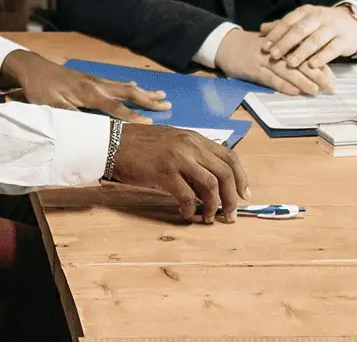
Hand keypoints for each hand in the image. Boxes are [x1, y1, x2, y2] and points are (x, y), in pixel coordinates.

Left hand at [0, 49, 168, 122]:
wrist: (30, 67)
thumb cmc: (39, 89)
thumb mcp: (50, 106)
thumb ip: (70, 117)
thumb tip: (87, 129)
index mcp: (88, 93)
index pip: (116, 108)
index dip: (132, 117)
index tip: (151, 124)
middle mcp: (96, 85)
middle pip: (128, 93)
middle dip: (148, 100)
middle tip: (168, 105)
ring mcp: (95, 81)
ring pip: (125, 86)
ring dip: (144, 92)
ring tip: (162, 96)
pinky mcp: (91, 79)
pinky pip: (116, 83)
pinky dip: (129, 86)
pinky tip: (136, 85)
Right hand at [105, 122, 250, 222]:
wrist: (112, 143)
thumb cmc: (140, 146)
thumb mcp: (172, 145)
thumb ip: (192, 159)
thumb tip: (209, 186)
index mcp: (195, 138)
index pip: (230, 158)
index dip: (241, 178)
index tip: (243, 195)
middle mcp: (191, 146)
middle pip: (225, 173)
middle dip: (232, 198)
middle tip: (230, 215)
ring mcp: (178, 158)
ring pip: (210, 185)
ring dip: (214, 206)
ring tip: (209, 218)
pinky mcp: (164, 172)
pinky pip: (186, 196)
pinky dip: (190, 209)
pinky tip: (185, 215)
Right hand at [214, 29, 329, 95]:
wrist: (225, 43)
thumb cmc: (251, 45)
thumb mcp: (271, 42)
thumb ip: (289, 49)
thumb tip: (311, 60)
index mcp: (282, 42)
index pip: (305, 51)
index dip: (319, 63)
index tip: (333, 75)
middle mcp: (275, 50)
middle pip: (300, 61)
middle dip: (317, 74)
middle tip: (331, 86)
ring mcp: (263, 60)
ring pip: (287, 70)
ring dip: (302, 81)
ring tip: (316, 91)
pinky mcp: (252, 70)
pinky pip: (270, 78)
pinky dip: (283, 85)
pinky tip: (294, 92)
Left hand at [260, 3, 356, 71]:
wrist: (354, 22)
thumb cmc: (323, 24)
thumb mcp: (304, 21)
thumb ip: (284, 26)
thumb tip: (262, 30)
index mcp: (306, 12)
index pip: (288, 22)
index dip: (276, 34)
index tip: (265, 46)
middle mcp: (319, 17)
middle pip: (300, 30)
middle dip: (286, 43)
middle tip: (274, 55)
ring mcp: (333, 28)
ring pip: (315, 40)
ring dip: (302, 52)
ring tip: (290, 63)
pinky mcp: (345, 40)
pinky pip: (332, 48)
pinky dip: (322, 57)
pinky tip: (312, 65)